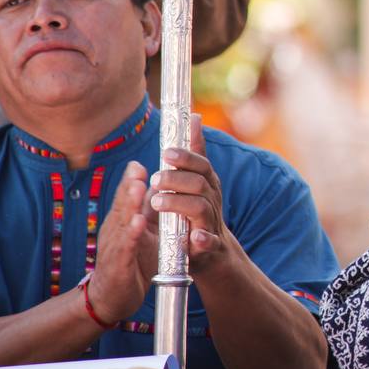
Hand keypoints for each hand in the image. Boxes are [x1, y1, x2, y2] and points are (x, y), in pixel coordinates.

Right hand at [88, 161, 153, 323]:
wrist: (111, 299)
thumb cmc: (129, 262)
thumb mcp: (140, 233)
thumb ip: (145, 211)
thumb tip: (154, 186)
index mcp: (120, 222)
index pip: (124, 198)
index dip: (130, 180)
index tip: (138, 163)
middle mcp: (114, 231)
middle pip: (121, 206)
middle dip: (128, 187)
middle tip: (137, 168)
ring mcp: (115, 247)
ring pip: (122, 223)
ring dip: (129, 205)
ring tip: (137, 188)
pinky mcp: (119, 265)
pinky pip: (126, 247)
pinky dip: (132, 234)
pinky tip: (139, 223)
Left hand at [149, 115, 244, 275]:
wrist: (213, 252)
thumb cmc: (198, 210)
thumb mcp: (196, 179)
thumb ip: (194, 152)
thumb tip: (195, 116)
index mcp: (206, 183)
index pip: (200, 164)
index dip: (185, 157)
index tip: (166, 152)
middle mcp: (211, 199)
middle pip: (199, 183)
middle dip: (177, 179)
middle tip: (155, 179)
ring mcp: (212, 222)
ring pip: (201, 208)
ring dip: (180, 203)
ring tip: (157, 202)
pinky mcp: (210, 246)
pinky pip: (210, 242)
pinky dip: (204, 240)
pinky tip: (195, 238)